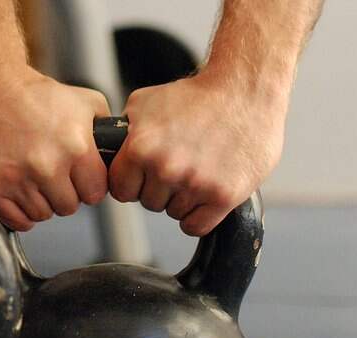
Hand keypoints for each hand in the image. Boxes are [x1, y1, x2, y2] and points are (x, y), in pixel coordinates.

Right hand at [0, 68, 110, 230]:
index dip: (88, 185)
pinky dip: (19, 212)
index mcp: (75, 147)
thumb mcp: (84, 101)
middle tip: (52, 174)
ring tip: (33, 178)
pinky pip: (17, 220)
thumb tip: (118, 155)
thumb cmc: (34, 94)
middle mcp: (47, 165)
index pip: (95, 193)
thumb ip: (106, 131)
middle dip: (64, 193)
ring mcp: (17, 178)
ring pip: (42, 215)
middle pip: (68, 207)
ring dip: (41, 202)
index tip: (78, 177)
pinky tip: (19, 191)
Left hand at [109, 72, 286, 235]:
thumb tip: (110, 149)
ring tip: (198, 170)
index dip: (132, 183)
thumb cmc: (199, 96)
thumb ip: (124, 132)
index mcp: (141, 148)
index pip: (121, 190)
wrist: (246, 91)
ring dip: (183, 199)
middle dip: (160, 188)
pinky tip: (206, 192)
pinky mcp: (223, 196)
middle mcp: (166, 168)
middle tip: (180, 165)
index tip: (145, 175)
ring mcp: (195, 184)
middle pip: (149, 203)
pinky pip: (196, 226)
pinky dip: (200, 215)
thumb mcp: (146, 103)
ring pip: (174, 214)